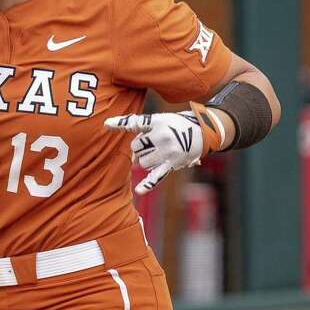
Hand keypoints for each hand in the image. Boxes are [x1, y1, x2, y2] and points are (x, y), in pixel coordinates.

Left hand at [104, 103, 223, 193]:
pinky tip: (139, 191)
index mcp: (158, 122)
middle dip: (140, 147)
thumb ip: (140, 124)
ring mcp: (168, 152)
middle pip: (136, 147)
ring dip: (146, 159)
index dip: (120, 124)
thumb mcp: (160, 118)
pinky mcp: (172, 164)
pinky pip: (157, 176)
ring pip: (142, 162)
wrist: (203, 132)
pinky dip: (148, 184)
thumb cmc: (175, 124)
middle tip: (153, 142)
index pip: (135, 123)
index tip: (106, 124)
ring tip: (159, 152)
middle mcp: (163, 136)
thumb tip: (112, 128)